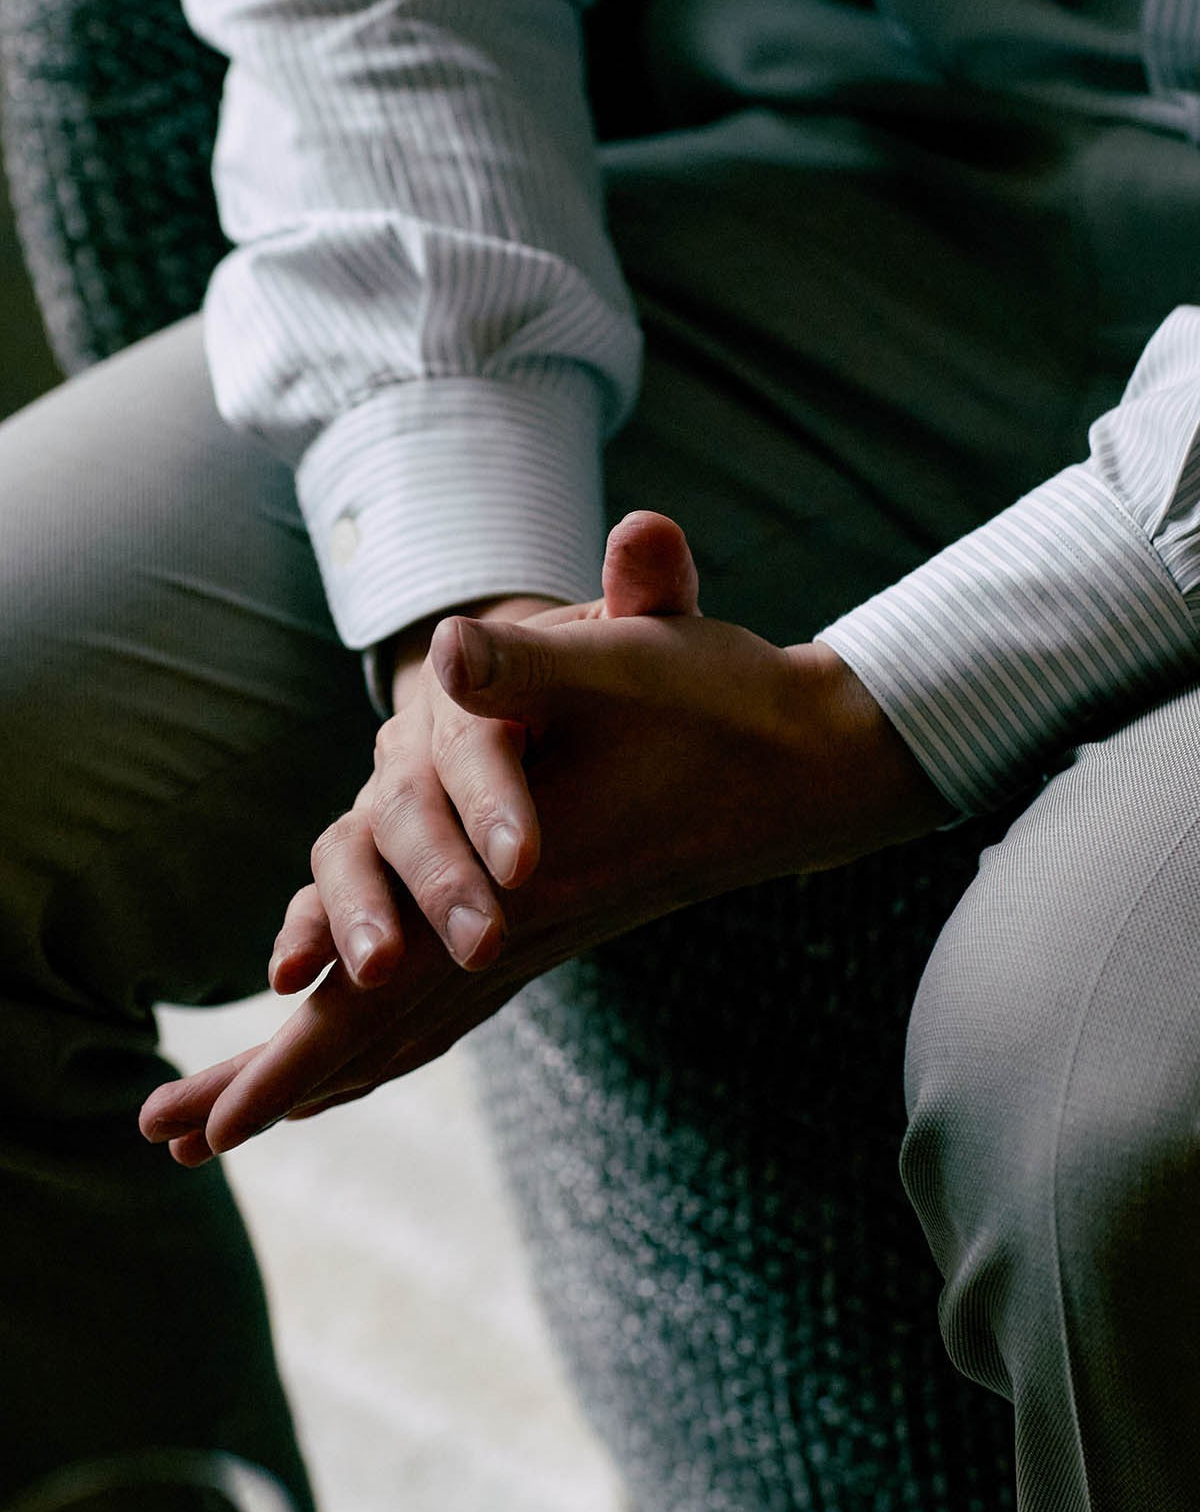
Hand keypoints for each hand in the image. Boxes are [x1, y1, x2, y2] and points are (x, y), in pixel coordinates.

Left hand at [140, 516, 950, 1161]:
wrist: (817, 762)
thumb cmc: (726, 705)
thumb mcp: (638, 661)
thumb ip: (544, 659)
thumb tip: (452, 648)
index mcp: (526, 886)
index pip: (387, 989)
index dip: (295, 1055)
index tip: (206, 1126)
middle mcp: (525, 929)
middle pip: (380, 1033)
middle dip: (275, 1084)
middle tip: (169, 1140)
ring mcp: (541, 934)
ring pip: (415, 1025)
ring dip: (324, 1069)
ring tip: (232, 1116)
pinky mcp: (556, 921)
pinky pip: (455, 1003)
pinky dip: (392, 1037)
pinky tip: (366, 1045)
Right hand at [270, 512, 700, 991]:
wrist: (550, 697)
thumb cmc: (609, 670)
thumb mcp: (635, 633)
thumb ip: (647, 591)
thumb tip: (646, 532)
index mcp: (482, 691)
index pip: (482, 742)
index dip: (495, 801)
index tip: (525, 862)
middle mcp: (418, 744)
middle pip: (413, 810)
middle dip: (438, 879)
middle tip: (480, 944)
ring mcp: (387, 799)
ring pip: (355, 851)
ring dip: (356, 912)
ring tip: (376, 974)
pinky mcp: (375, 849)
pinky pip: (334, 886)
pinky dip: (308, 927)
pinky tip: (292, 979)